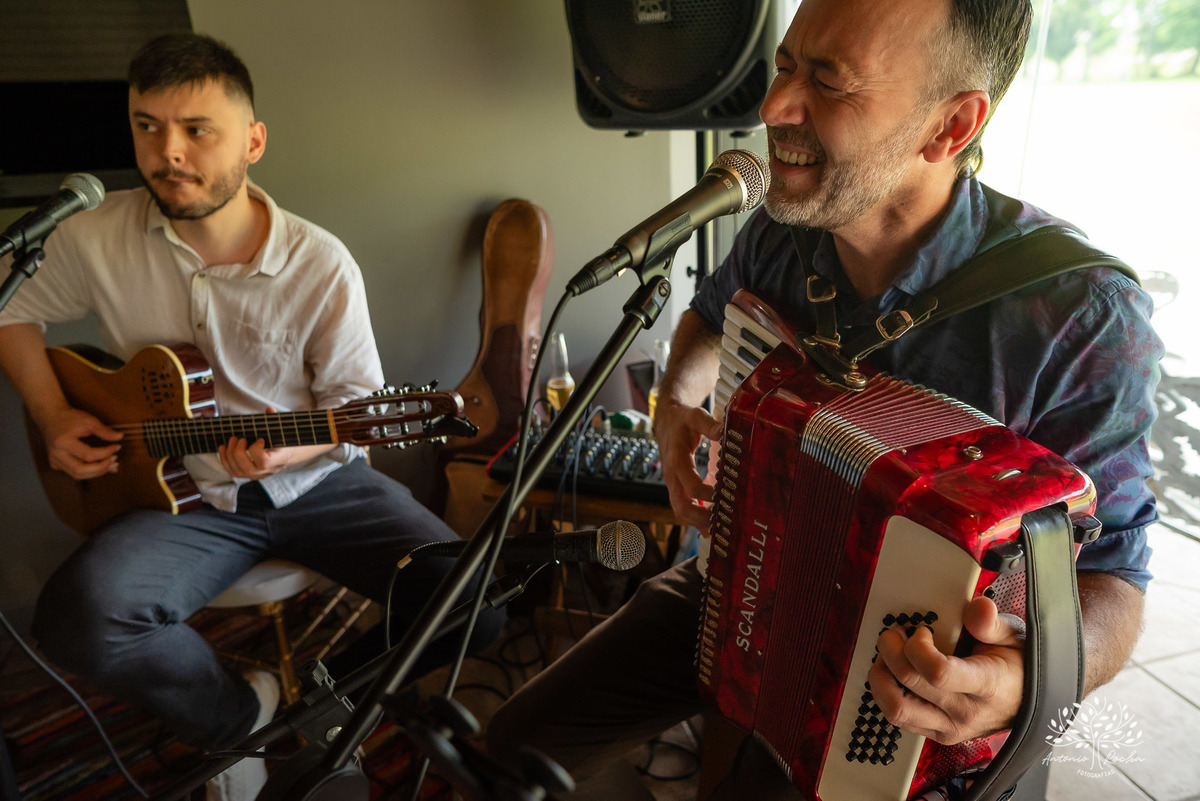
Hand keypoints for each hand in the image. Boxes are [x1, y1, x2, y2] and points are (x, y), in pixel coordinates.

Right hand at [40, 406, 122, 479]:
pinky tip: (102, 465)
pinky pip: (74, 472)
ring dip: (97, 472)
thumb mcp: (88, 420)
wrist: (51, 418)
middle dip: (101, 468)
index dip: (105, 453)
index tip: (117, 446)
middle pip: (80, 470)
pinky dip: (90, 471)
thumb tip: (120, 437)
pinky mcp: (56, 464)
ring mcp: (54, 461)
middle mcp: (56, 454)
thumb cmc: (70, 418)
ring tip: (112, 464)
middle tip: (115, 460)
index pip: (88, 455)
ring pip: (77, 475)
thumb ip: (104, 431)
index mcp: (62, 442)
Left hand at [217, 406, 291, 479]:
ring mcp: (256, 475)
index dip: (256, 449)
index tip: (260, 439)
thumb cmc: (284, 442)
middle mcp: (266, 472)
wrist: (287, 456)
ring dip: (229, 454)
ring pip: (237, 471)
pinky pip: (232, 472)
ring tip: (232, 440)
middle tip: (240, 438)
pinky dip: (225, 460)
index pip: (263, 462)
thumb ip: (276, 420)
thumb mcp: (283, 431)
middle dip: (238, 451)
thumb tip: (269, 409)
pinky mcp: (247, 475)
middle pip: (247, 468)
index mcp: (277, 461)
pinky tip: (224, 448)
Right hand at [653, 398, 722, 528]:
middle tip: (722, 524)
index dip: (707, 494)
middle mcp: (672, 476)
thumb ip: (708, 424)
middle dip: (700, 518)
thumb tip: (724, 431)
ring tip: (719, 531)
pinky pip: (683, 507)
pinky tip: (710, 529)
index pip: (690, 485)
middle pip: (681, 506)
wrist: (666, 422)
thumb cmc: (682, 420)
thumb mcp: (694, 417)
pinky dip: (695, 519)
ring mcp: (673, 484)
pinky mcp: (677, 487)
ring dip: (698, 522)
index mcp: (677, 460)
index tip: (724, 495)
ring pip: (680, 511)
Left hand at [867, 596, 1024, 744]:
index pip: (938, 673)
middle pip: (908, 684)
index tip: (922, 630)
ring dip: (881, 677)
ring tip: (889, 656)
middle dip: (891, 651)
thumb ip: (991, 622)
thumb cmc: (1017, 668)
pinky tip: (894, 674)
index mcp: (986, 685)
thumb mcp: (1013, 637)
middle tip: (895, 634)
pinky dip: (886, 693)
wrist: (1024, 703)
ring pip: (895, 709)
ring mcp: (948, 728)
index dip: (918, 647)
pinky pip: (898, 718)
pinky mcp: (937, 735)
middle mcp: (964, 712)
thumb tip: (979, 606)